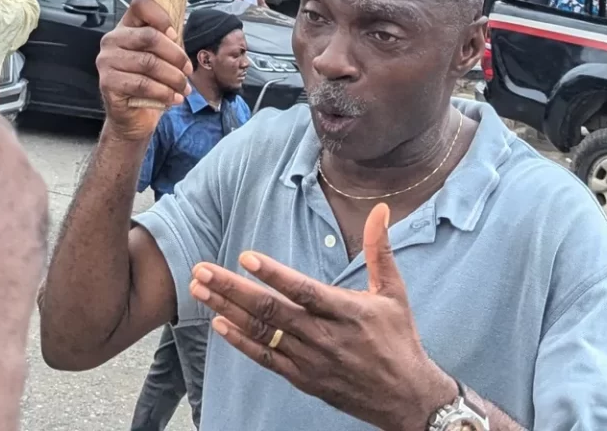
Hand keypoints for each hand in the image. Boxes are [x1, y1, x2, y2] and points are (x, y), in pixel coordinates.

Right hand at [96, 0, 190, 141]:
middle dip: (176, 55)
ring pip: (149, 63)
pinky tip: (173, 98)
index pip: (140, 4)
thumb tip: (178, 35)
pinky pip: (142, 84)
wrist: (132, 117)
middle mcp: (112, 39)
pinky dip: (163, 92)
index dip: (161, 16)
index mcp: (125, 26)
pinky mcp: (107, 82)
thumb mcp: (161, 57)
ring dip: (174, 78)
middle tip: (188, 70)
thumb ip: (167, 41)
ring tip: (184, 88)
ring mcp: (106, 60)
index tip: (174, 34)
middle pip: (150, 37)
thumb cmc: (149, 82)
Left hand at [193, 203, 456, 430]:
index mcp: (346, 311)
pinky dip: (241, 343)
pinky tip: (219, 325)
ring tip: (199, 291)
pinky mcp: (304, 379)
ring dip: (227, 310)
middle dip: (232, 289)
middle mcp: (324, 336)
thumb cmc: (399, 339)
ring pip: (261, 334)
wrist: (407, 398)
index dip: (274, 275)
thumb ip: (380, 249)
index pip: (303, 291)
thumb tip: (382, 208)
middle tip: (202, 271)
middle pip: (271, 311)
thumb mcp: (394, 292)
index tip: (245, 257)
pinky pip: (266, 359)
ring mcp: (310, 360)